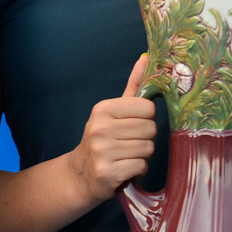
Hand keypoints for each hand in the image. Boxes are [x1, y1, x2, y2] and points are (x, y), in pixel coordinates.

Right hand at [68, 54, 155, 202]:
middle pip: (150, 129)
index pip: (148, 108)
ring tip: (125, 155)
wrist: (80, 174)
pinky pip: (141, 166)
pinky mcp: (107, 172)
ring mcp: (102, 151)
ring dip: (141, 155)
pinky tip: (124, 168)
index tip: (132, 124)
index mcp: (103, 109)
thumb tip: (146, 58)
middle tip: (128, 143)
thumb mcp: (113, 111)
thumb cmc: (102, 139)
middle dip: (144, 138)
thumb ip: (133, 86)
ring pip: (147, 148)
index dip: (146, 118)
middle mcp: (100, 127)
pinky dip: (137, 170)